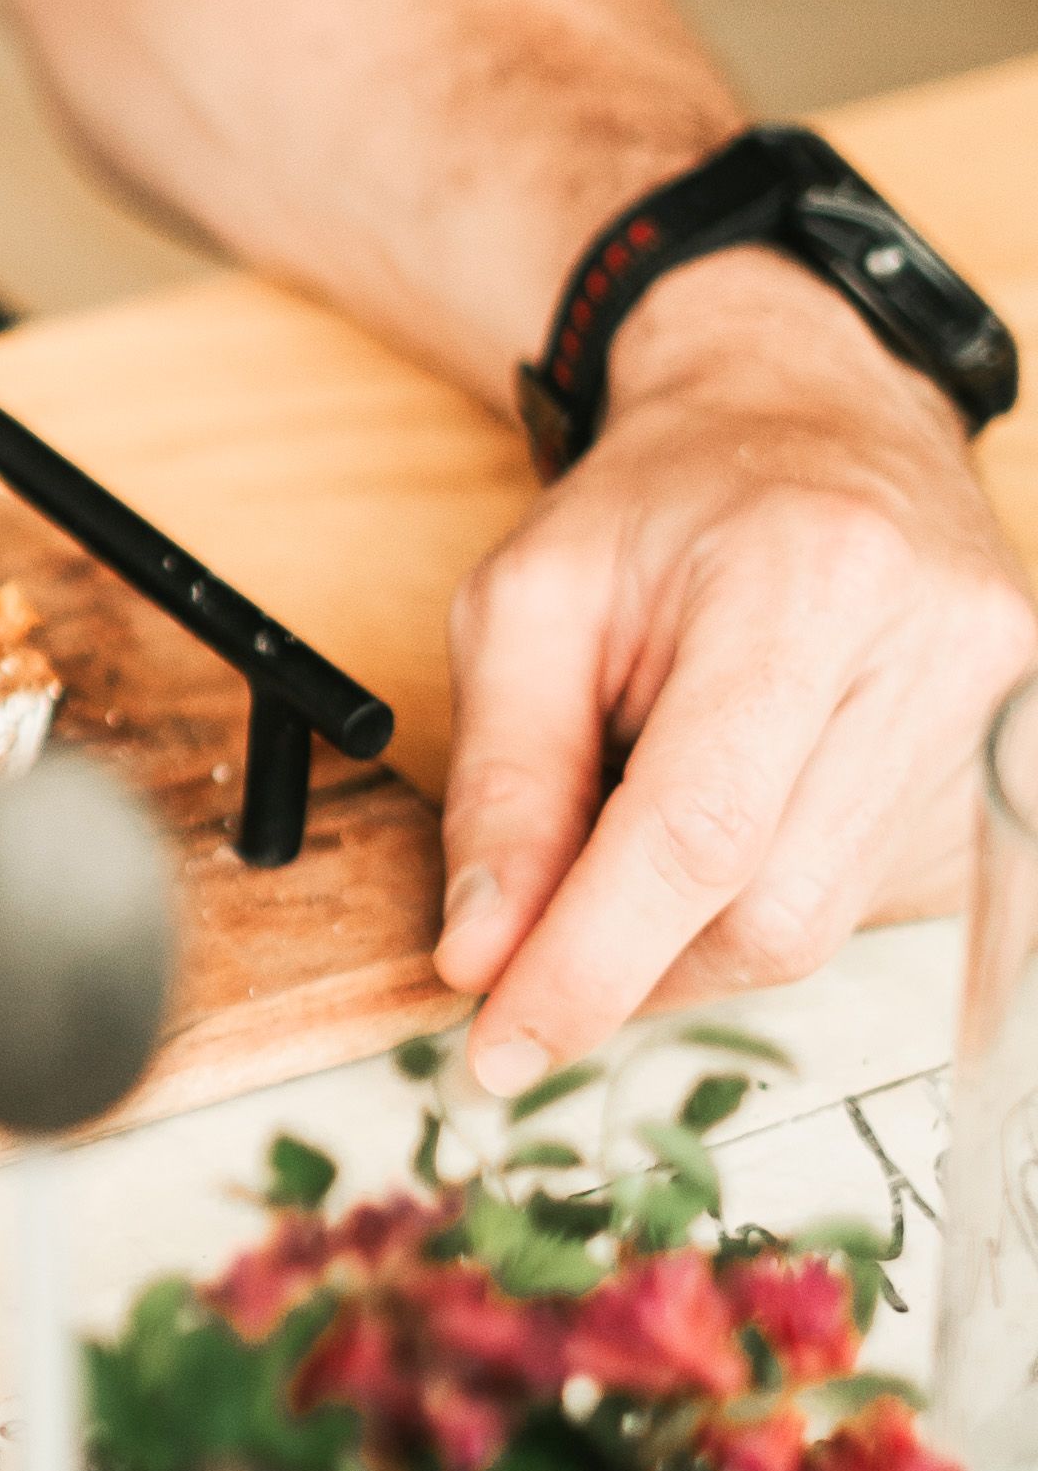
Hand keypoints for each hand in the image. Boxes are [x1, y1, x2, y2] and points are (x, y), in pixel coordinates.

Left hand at [436, 254, 1037, 1090]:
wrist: (812, 422)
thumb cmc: (665, 504)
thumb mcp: (529, 604)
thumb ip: (504, 786)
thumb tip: (485, 956)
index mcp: (810, 578)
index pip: (701, 832)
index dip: (594, 963)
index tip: (503, 1049)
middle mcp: (937, 648)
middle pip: (769, 910)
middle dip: (634, 954)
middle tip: (546, 919)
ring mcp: (999, 715)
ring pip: (817, 927)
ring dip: (693, 927)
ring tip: (645, 814)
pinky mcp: (1010, 772)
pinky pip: (861, 903)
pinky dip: (762, 893)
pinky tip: (740, 808)